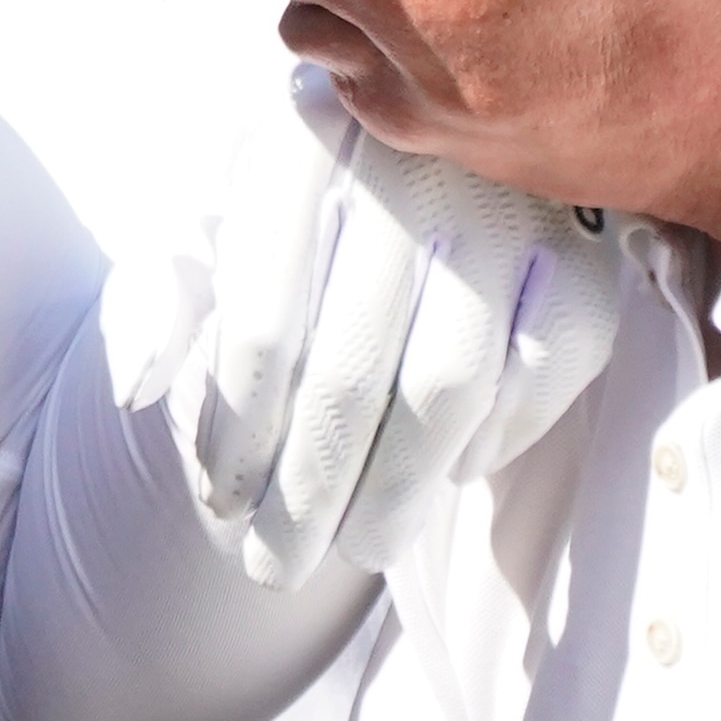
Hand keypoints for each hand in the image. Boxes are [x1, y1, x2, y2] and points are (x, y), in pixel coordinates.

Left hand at [186, 65, 621, 585]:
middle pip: (352, 370)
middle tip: (276, 570)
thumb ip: (153, 301)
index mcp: (294, 150)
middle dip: (311, 491)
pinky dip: (500, 435)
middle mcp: (407, 167)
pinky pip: (546, 369)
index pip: (260, 326)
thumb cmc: (292, 210)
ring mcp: (507, 203)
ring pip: (450, 385)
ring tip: (360, 551)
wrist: (415, 152)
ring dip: (401, 489)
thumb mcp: (200, 230)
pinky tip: (452, 473)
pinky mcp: (584, 244)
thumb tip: (136, 386)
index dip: (237, 435)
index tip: (223, 509)